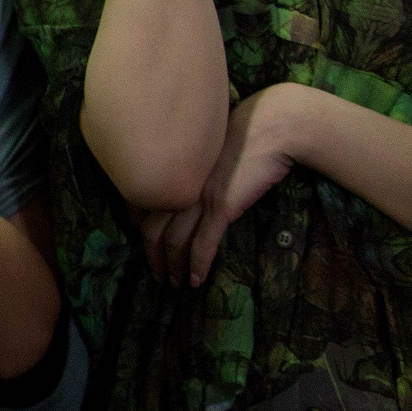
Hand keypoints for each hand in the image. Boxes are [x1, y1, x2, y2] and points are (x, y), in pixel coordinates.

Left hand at [142, 83, 311, 285]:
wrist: (273, 126)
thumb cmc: (244, 135)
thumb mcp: (209, 151)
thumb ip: (194, 169)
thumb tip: (190, 188)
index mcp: (172, 168)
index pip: (142, 204)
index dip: (138, 228)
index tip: (142, 244)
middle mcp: (179, 183)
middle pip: (151, 228)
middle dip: (151, 256)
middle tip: (156, 274)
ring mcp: (198, 196)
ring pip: (173, 241)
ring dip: (172, 267)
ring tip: (175, 283)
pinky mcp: (222, 206)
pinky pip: (203, 243)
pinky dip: (197, 264)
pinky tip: (196, 279)